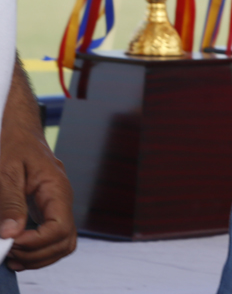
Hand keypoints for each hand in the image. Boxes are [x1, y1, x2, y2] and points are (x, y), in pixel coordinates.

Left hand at [0, 119, 75, 269]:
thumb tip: (11, 233)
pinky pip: (54, 239)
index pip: (60, 229)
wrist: (22, 135)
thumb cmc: (14, 148)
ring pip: (62, 245)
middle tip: (8, 251)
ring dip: (39, 257)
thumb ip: (9, 202)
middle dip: (36, 254)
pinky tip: (18, 251)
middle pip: (64, 242)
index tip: (11, 242)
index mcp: (57, 190)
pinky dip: (39, 252)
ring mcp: (58, 208)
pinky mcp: (50, 213)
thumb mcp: (6, 172)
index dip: (36, 243)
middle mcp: (63, 202)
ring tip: (12, 256)